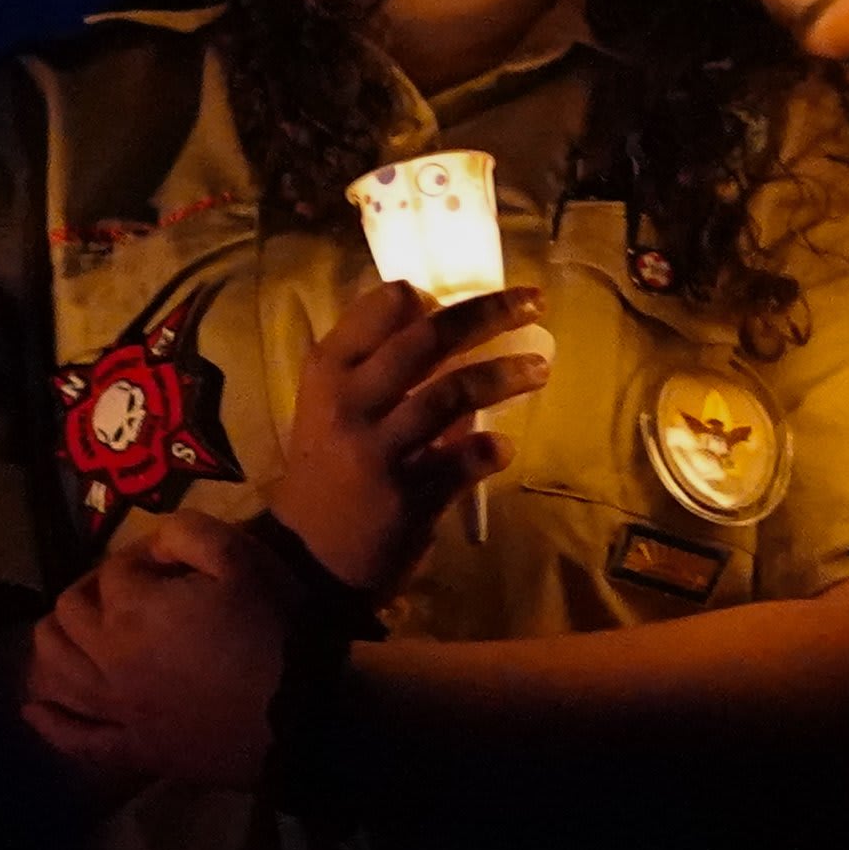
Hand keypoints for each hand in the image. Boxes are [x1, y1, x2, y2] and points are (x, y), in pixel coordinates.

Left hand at [21, 509, 292, 795]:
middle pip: (70, 612)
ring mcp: (115, 707)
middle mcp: (107, 656)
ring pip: (56, 668)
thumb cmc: (275, 633)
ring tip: (70, 634)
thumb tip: (155, 543)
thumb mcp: (242, 561)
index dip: (139, 558)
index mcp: (132, 607)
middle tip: (121, 593)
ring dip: (54, 644)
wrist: (299, 716)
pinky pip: (77, 738)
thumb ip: (190, 534)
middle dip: (90, 593)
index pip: (115, 569)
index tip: (168, 561)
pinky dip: (51, 724)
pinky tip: (35, 710)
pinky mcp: (132, 748)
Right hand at [269, 280, 547, 596]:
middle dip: (488, 313)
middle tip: (532, 302)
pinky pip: (464, 462)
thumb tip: (444, 318)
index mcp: (330, 370)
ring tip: (540, 368)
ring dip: (506, 375)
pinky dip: (490, 450)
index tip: (459, 295)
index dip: (429, 295)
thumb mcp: (332, 405)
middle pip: (428, 339)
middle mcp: (351, 402)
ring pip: (452, 394)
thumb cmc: (328, 468)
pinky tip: (503, 447)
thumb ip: (375, 365)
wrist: (308, 554)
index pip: (382, 307)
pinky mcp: (408, 496)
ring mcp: (380, 450)